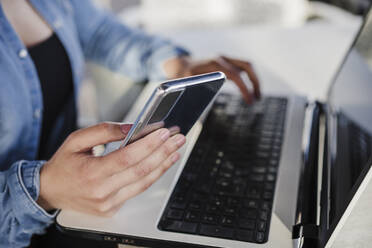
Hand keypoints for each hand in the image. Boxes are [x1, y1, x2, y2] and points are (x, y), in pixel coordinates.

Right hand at [37, 122, 185, 215]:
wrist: (51, 191)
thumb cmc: (64, 164)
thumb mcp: (76, 140)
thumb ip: (103, 131)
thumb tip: (131, 128)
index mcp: (91, 173)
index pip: (128, 157)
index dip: (149, 144)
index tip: (165, 132)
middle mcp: (102, 192)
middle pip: (141, 170)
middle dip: (163, 151)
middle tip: (178, 138)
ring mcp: (109, 203)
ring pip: (144, 182)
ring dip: (164, 163)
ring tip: (176, 149)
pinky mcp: (113, 208)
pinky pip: (138, 189)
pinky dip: (153, 175)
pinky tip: (163, 163)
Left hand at [164, 56, 260, 102]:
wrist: (179, 64)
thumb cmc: (181, 75)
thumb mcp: (184, 82)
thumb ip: (192, 89)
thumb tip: (194, 104)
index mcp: (214, 63)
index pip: (236, 75)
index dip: (245, 88)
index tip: (250, 101)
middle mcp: (222, 58)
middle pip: (247, 65)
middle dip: (255, 82)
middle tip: (257, 99)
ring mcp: (224, 59)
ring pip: (246, 66)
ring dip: (254, 80)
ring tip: (256, 97)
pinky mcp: (225, 63)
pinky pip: (241, 69)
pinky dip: (247, 79)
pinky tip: (248, 92)